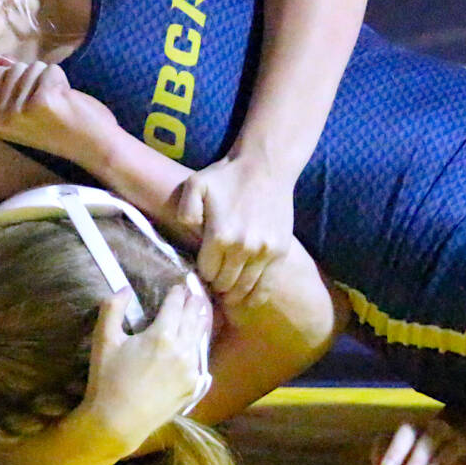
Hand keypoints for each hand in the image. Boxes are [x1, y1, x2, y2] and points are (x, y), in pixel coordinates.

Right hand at [0, 59, 116, 159]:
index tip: (36, 105)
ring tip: (59, 105)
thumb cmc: (64, 128)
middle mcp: (2, 118)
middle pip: (15, 68)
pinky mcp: (43, 101)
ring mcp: (20, 110)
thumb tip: (2, 59)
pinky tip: (68, 103)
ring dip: (51, 81)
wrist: (95, 148)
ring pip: (34, 67)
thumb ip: (13, 85)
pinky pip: (51, 70)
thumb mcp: (29, 109)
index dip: (23, 81)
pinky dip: (63, 81)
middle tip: (51, 106)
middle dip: (37, 80)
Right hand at [81, 283, 213, 444]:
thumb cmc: (107, 381)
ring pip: (200, 337)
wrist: (117, 423)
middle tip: (195, 291)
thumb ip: (112, 309)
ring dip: (199, 320)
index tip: (180, 284)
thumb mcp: (104, 341)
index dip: (178, 292)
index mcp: (162, 335)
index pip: (176, 304)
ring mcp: (191, 370)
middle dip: (193, 302)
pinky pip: (200, 360)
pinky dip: (198, 346)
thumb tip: (123, 288)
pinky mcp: (192, 387)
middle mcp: (182, 350)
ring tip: (200, 310)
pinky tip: (196, 342)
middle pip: (193, 317)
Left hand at [173, 153, 294, 312]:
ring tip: (227, 292)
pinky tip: (246, 297)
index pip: (206, 272)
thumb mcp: (195, 185)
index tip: (202, 271)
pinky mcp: (279, 252)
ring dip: (233, 293)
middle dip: (216, 285)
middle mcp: (243, 248)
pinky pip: (265, 285)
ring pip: (244, 288)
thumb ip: (185, 212)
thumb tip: (189, 236)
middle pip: (224, 284)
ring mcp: (264, 252)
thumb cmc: (227, 176)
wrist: (266, 167)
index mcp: (220, 236)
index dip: (202, 273)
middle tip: (213, 283)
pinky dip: (254, 295)